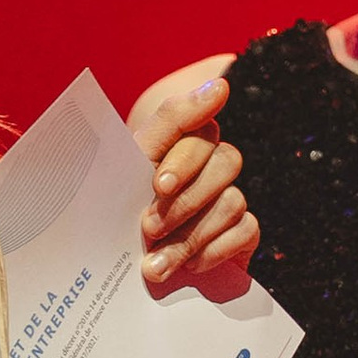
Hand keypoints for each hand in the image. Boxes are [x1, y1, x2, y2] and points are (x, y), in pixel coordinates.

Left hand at [128, 56, 259, 296]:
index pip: (202, 128)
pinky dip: (216, 250)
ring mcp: (229, 199)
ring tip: (156, 263)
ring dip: (191, 235)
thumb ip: (171, 121)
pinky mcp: (241, 234)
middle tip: (148, 227)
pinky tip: (190, 267)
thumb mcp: (128, 166)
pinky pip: (247, 231)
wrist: (111, 273)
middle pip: (226, 162)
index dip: (183, 158)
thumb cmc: (116, 211)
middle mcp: (210, 165)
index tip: (158, 185)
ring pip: (233, 201)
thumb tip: (221, 84)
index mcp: (181, 140)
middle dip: (185, 200)